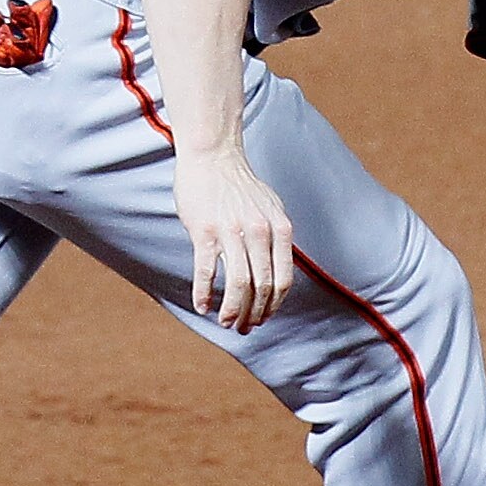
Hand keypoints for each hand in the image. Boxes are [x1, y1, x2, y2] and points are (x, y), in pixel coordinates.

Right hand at [172, 145, 294, 332]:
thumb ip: (277, 238)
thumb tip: (279, 273)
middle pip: (262, 287)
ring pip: (238, 285)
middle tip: (245, 328)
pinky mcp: (204, 231)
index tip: (264, 317)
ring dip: (233, 311)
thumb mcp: (271, 209)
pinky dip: (204, 294)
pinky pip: (206, 272)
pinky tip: (202, 306)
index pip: (283, 280)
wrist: (212, 157)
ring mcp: (231, 231)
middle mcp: (259, 231)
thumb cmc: (239, 186)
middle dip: (255, 314)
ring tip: (227, 323)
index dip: (274, 306)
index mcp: (279, 229)